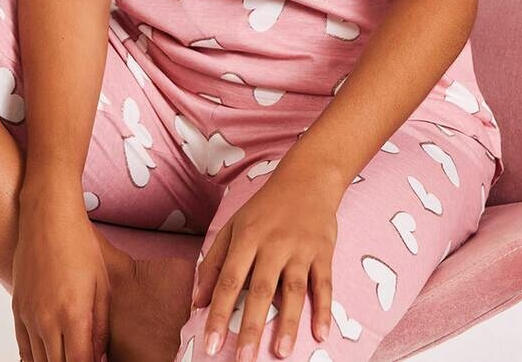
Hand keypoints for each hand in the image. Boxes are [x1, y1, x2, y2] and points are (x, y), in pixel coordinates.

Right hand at [12, 188, 110, 361]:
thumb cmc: (80, 245)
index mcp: (73, 314)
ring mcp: (28, 316)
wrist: (48, 217)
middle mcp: (47, 320)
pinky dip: (35, 358)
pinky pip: (23, 348)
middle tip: (83, 358)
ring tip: (68, 356)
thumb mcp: (102, 284)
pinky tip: (48, 356)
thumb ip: (100, 326)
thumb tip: (98, 357)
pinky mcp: (16, 309)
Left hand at [192, 169, 338, 359]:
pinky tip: (321, 334)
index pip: (228, 279)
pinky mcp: (323, 251)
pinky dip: (324, 309)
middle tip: (243, 360)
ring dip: (287, 323)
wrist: (308, 178)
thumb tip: (197, 302)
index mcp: (247, 237)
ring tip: (281, 353)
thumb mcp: (234, 226)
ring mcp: (300, 248)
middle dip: (251, 327)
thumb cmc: (266, 207)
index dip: (218, 313)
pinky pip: (324, 284)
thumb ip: (213, 262)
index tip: (210, 345)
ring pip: (294, 290)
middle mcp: (273, 243)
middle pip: (260, 289)